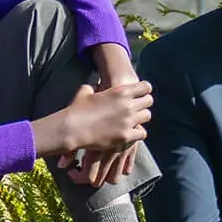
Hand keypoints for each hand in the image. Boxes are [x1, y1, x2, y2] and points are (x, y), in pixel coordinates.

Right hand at [68, 44, 145, 183]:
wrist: (72, 128)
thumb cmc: (76, 109)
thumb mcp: (85, 91)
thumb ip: (95, 86)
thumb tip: (97, 86)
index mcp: (120, 91)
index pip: (145, 87)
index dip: (143, 90)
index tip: (138, 95)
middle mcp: (128, 105)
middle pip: (149, 101)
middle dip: (143, 104)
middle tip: (136, 109)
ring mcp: (128, 120)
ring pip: (147, 116)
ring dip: (140, 118)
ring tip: (132, 121)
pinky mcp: (126, 135)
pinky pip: (142, 133)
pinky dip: (137, 133)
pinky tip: (130, 132)